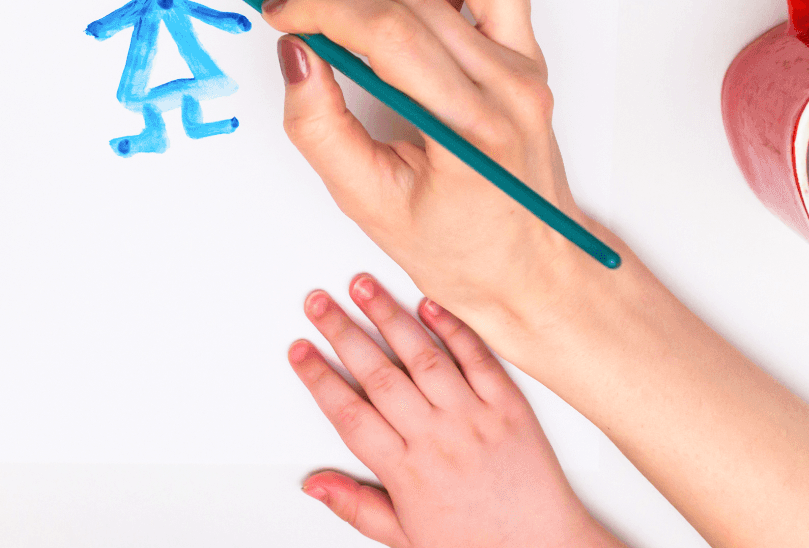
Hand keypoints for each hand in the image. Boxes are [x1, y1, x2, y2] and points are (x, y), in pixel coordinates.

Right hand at [260, 0, 614, 339]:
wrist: (531, 271)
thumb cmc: (462, 252)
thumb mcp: (368, 204)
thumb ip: (320, 128)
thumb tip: (295, 55)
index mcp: (471, 132)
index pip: (389, 33)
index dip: (321, 7)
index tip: (280, 13)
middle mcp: (508, 88)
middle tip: (291, 12)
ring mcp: (525, 66)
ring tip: (354, 14)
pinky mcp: (528, 54)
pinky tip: (408, 4)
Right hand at [289, 277, 620, 547]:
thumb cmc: (478, 543)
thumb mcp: (405, 537)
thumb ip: (356, 507)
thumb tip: (314, 485)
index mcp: (406, 471)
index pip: (349, 413)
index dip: (319, 378)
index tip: (300, 350)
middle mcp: (437, 438)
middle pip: (378, 374)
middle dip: (342, 332)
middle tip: (319, 302)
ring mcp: (473, 418)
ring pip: (422, 357)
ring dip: (389, 317)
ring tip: (364, 287)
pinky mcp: (508, 406)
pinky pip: (477, 358)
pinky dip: (453, 327)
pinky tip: (429, 303)